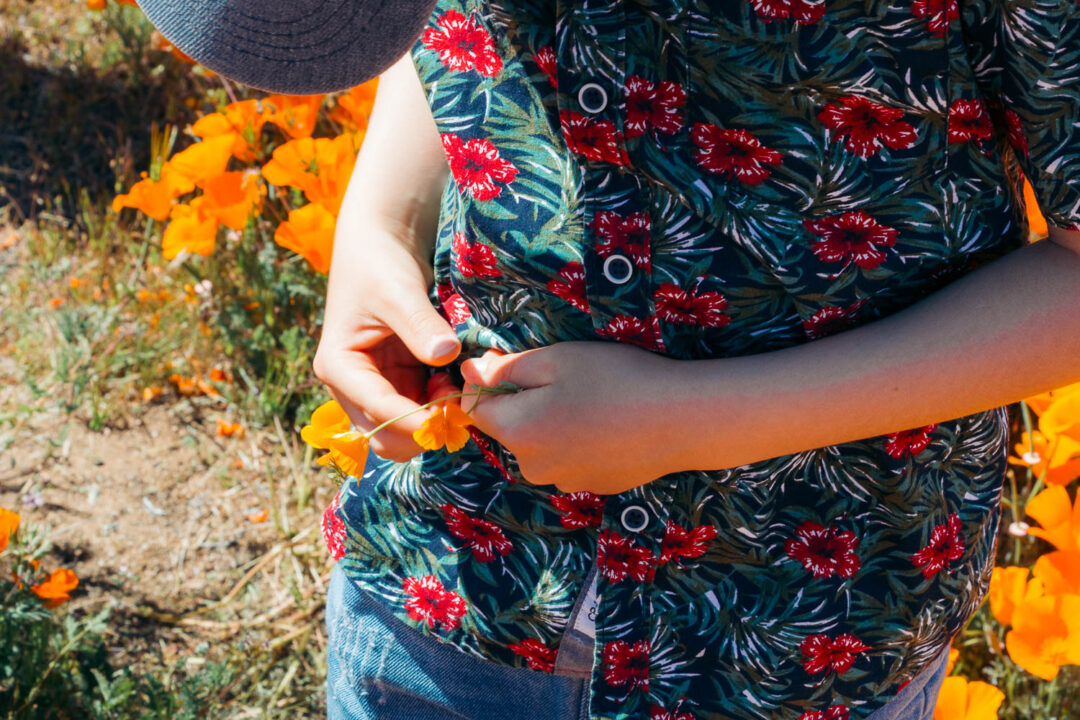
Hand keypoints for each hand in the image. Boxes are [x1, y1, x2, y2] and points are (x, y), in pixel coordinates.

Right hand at [313, 226, 459, 461]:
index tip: (454, 414)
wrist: (383, 243)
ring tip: (455, 387)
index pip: (377, 410)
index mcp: (337, 367)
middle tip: (458, 404)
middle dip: (422, 430)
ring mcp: (375, 386)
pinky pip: (418, 411)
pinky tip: (453, 381)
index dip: (416, 420)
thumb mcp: (399, 290)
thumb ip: (420, 324)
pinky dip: (438, 407)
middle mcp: (351, 385)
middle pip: (384, 438)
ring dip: (432, 420)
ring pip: (403, 431)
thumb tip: (446, 355)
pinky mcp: (397, 381)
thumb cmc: (381, 262)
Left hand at [460, 342, 680, 493]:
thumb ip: (504, 369)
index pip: (475, 407)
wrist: (682, 420)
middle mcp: (533, 467)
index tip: (515, 360)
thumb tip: (468, 373)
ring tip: (593, 399)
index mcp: (517, 433)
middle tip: (567, 377)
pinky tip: (610, 422)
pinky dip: (578, 439)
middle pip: (509, 427)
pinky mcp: (592, 485)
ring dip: (551, 422)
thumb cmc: (616, 380)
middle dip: (523, 402)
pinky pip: (569, 457)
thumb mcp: (556, 360)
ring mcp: (564, 481)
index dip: (487, 380)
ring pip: (540, 443)